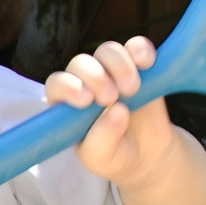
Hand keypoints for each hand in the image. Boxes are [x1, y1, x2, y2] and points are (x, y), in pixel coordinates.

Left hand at [44, 36, 178, 185]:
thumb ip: (101, 139)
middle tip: (111, 98)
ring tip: (131, 90)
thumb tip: (117, 110)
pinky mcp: (139, 66)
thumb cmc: (114, 156)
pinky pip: (137, 46)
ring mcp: (112, 72)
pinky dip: (141, 50)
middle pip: (82, 62)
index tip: (86, 100)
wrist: (148, 154)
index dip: (68, 85)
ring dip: (119, 65)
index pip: (57, 84)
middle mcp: (86, 83)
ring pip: (108, 50)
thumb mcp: (100, 158)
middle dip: (96, 77)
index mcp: (67, 104)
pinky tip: (146, 64)